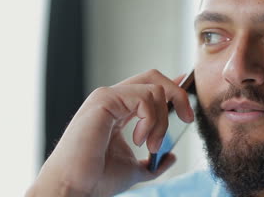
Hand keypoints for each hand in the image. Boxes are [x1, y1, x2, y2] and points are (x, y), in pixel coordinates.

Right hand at [26, 70, 193, 196]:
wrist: (74, 186)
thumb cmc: (96, 178)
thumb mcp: (135, 169)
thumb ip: (154, 162)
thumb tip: (171, 156)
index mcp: (120, 110)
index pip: (150, 86)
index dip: (173, 86)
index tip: (188, 97)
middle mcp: (114, 99)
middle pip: (155, 77)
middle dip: (178, 94)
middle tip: (187, 118)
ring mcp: (108, 96)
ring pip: (154, 89)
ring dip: (162, 121)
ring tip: (151, 145)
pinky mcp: (105, 99)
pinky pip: (144, 98)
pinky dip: (150, 120)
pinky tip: (139, 140)